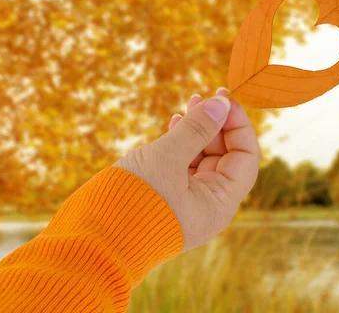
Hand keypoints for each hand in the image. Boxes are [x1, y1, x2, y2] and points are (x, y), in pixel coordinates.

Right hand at [113, 87, 259, 251]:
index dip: (238, 124)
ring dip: (198, 131)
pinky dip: (181, 145)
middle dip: (216, 124)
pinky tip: (173, 124)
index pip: (245, 156)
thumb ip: (195, 129)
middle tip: (200, 97)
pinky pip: (183, 167)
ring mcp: (186, 202)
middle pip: (225, 156)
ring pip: (202, 159)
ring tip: (186, 106)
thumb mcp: (166, 158)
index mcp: (219, 202)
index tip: (222, 96)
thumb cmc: (132, 202)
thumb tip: (221, 103)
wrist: (93, 242)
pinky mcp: (166, 197)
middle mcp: (207, 204)